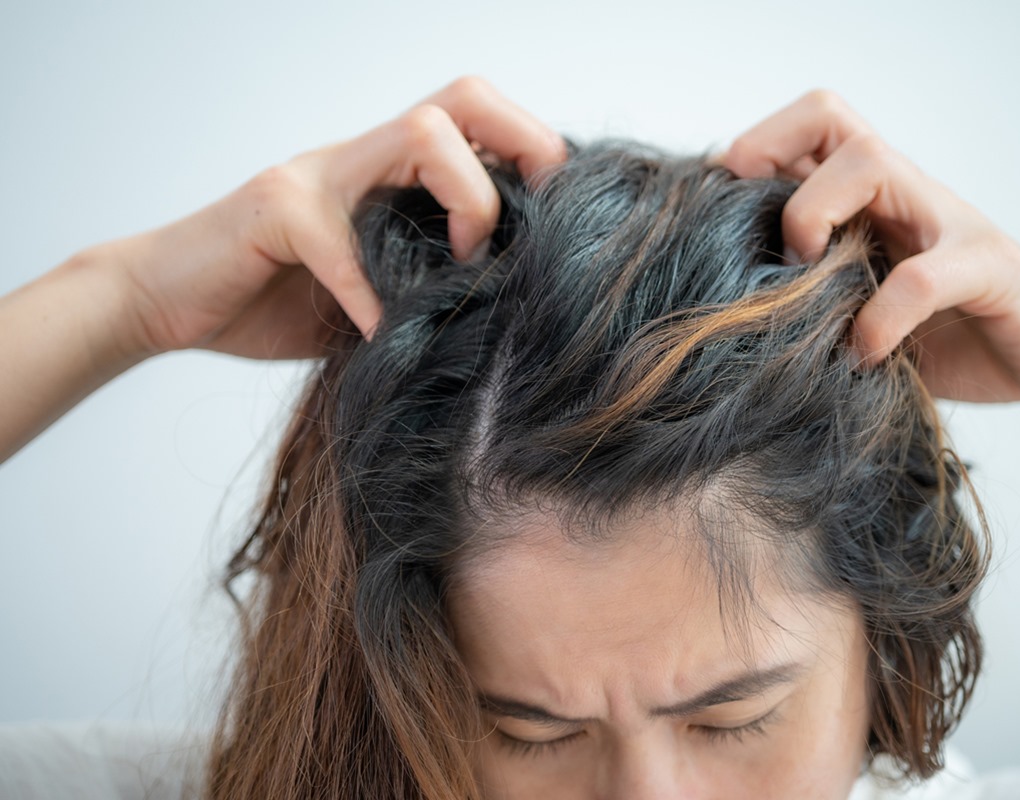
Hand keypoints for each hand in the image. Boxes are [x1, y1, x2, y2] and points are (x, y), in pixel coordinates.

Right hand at [113, 76, 565, 358]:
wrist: (170, 301)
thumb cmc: (280, 300)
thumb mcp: (378, 292)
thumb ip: (430, 283)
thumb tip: (515, 314)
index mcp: (392, 173)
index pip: (482, 122)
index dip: (536, 155)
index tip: (563, 222)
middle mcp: (362, 158)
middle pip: (463, 99)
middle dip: (521, 149)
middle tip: (530, 228)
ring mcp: (318, 174)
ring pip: (417, 134)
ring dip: (464, 200)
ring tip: (463, 265)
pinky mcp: (274, 208)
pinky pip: (339, 241)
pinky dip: (370, 295)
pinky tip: (377, 334)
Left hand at [722, 90, 1019, 416]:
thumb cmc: (954, 336)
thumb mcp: (869, 312)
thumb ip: (819, 297)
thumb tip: (730, 310)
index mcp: (878, 199)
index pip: (813, 125)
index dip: (758, 149)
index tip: (724, 212)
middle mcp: (909, 195)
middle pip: (833, 119)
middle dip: (774, 162)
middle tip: (769, 243)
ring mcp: (950, 224)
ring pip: (872, 163)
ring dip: (817, 216)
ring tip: (806, 285)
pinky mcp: (989, 270)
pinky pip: (925, 278)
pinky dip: (882, 318)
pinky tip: (865, 355)